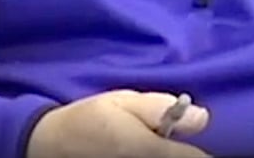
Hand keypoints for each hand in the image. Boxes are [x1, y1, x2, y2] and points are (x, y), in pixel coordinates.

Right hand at [26, 90, 209, 157]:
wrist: (50, 145)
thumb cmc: (89, 119)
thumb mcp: (124, 101)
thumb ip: (162, 108)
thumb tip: (203, 117)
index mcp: (149, 150)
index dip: (200, 150)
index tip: (192, 141)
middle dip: (181, 153)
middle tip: (169, 139)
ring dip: (167, 155)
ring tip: (154, 145)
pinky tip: (144, 151)